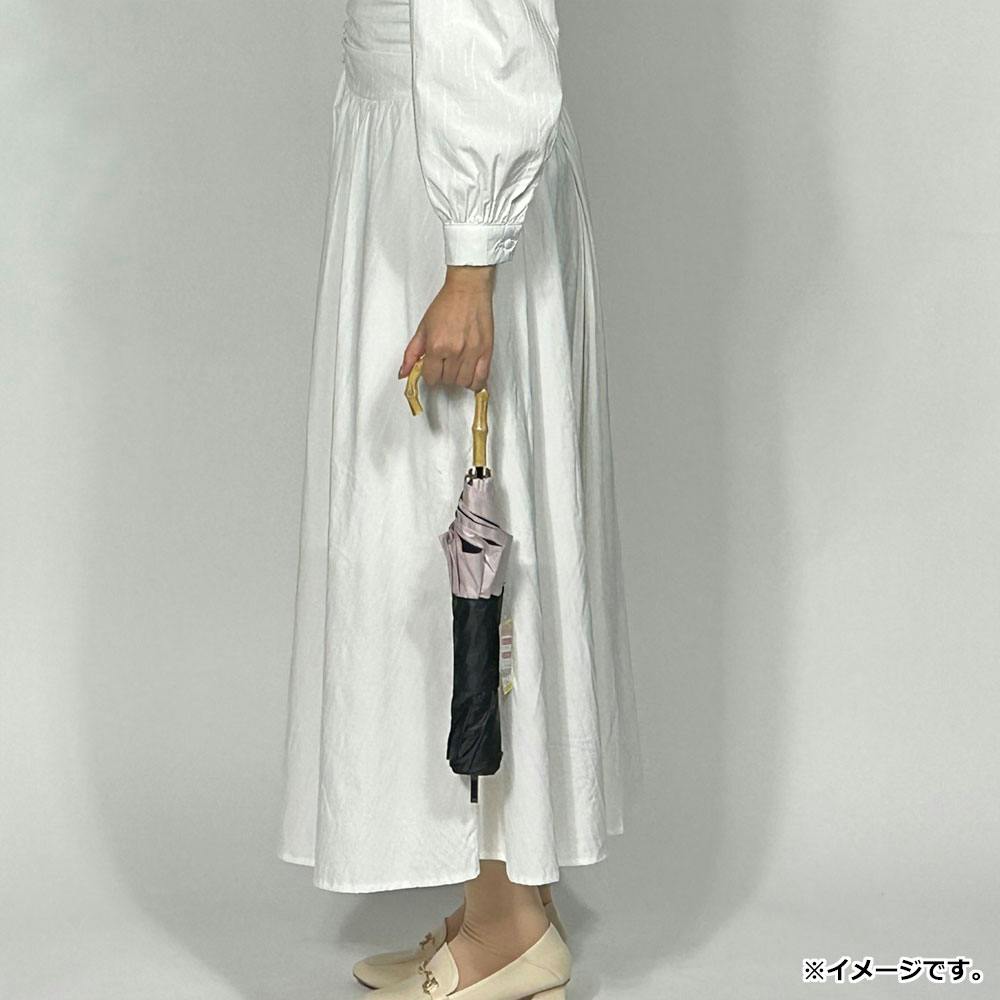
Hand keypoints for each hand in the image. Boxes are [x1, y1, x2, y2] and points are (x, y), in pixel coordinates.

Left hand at [398, 265, 494, 391]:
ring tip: (457, 367)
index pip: (431, 377)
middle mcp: (454, 351)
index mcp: (436, 345)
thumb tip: (403, 372)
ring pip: (463, 382)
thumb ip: (412, 353)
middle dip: (443, 375)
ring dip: (458, 378)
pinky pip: (481, 379)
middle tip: (444, 364)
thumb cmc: (447, 304)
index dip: (430, 375)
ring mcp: (471, 352)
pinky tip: (470, 375)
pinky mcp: (486, 351)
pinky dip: (475, 382)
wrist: (467, 289)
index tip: (432, 369)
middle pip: (447, 381)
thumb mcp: (423, 328)